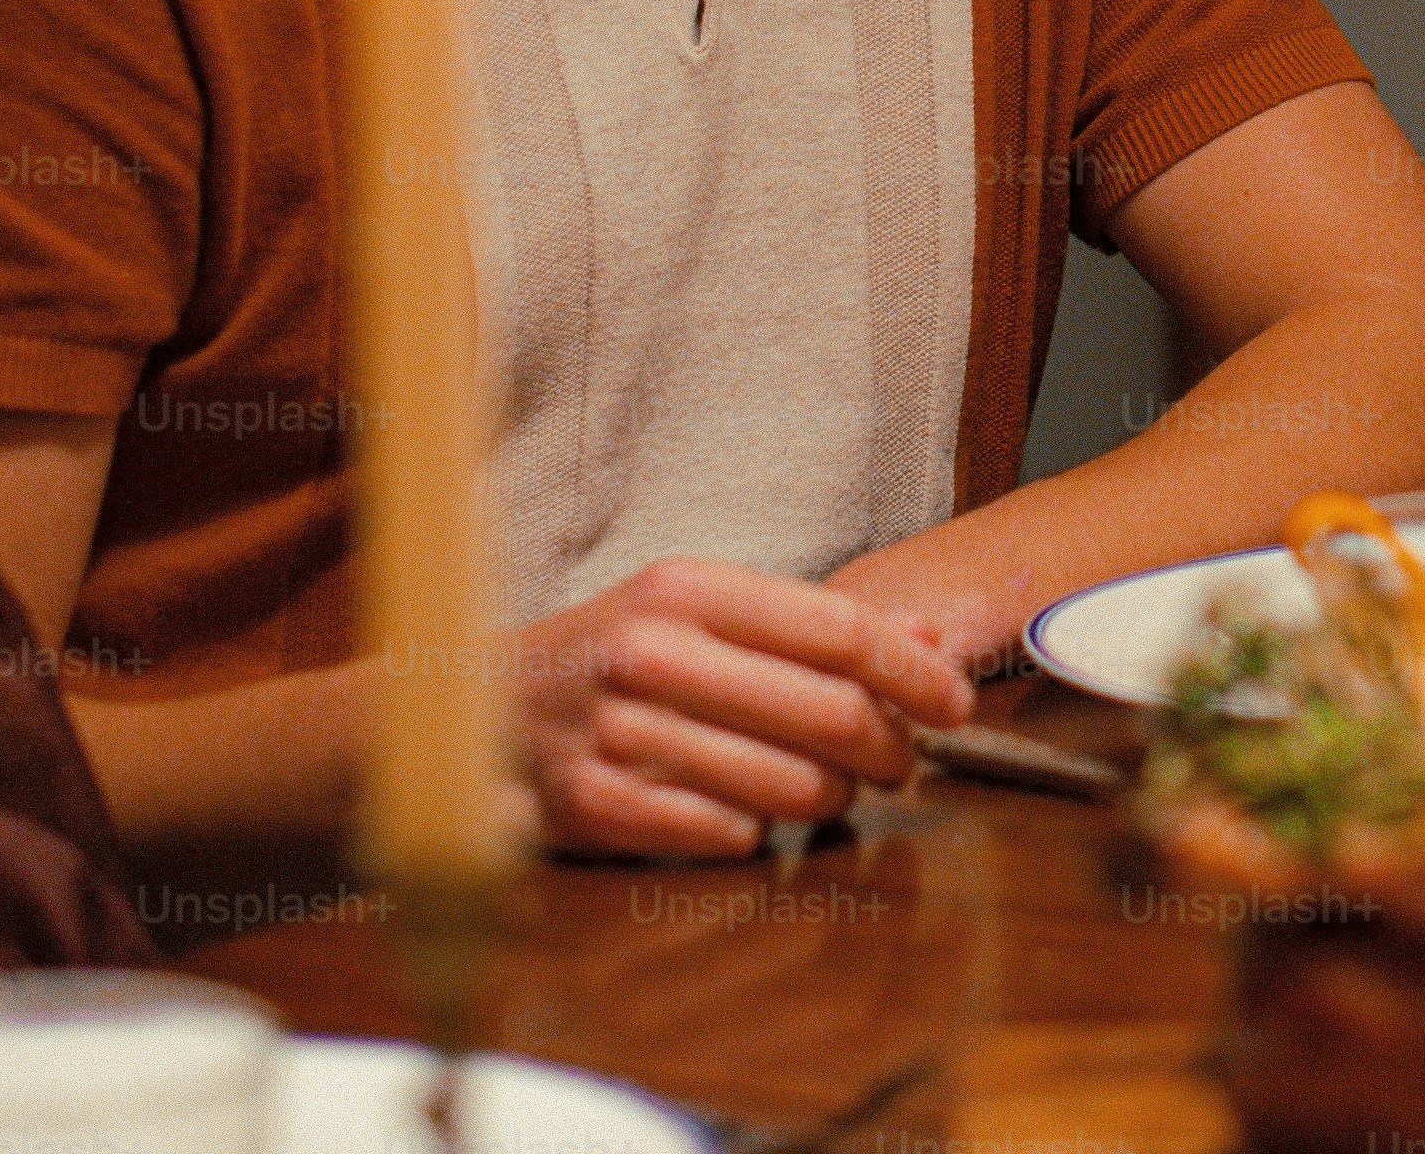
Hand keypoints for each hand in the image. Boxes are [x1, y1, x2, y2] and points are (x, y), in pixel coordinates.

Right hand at [511, 554, 977, 858]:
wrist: (468, 713)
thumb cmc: (606, 657)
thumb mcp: (695, 612)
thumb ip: (806, 625)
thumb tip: (929, 641)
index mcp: (685, 589)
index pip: (839, 630)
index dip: (913, 674)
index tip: (957, 704)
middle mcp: (652, 653)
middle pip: (828, 713)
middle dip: (889, 747)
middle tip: (900, 761)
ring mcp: (620, 733)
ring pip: (790, 785)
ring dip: (831, 797)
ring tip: (828, 789)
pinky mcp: (597, 807)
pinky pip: (729, 835)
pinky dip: (755, 831)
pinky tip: (744, 811)